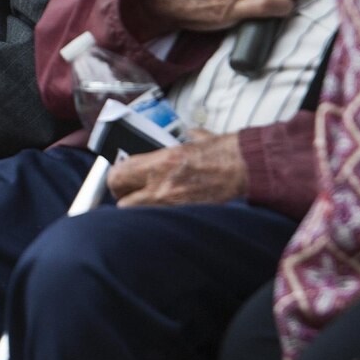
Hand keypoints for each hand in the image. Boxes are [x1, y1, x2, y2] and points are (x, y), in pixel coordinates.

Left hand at [106, 134, 247, 207]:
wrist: (245, 168)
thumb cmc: (222, 151)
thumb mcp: (193, 139)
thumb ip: (178, 140)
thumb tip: (177, 137)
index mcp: (160, 162)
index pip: (117, 176)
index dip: (115, 177)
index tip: (120, 175)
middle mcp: (161, 186)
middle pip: (121, 204)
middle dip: (123, 198)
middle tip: (131, 192)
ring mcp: (172, 206)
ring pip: (139, 217)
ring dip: (139, 210)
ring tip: (148, 202)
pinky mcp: (184, 217)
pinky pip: (160, 223)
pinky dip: (158, 219)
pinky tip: (165, 211)